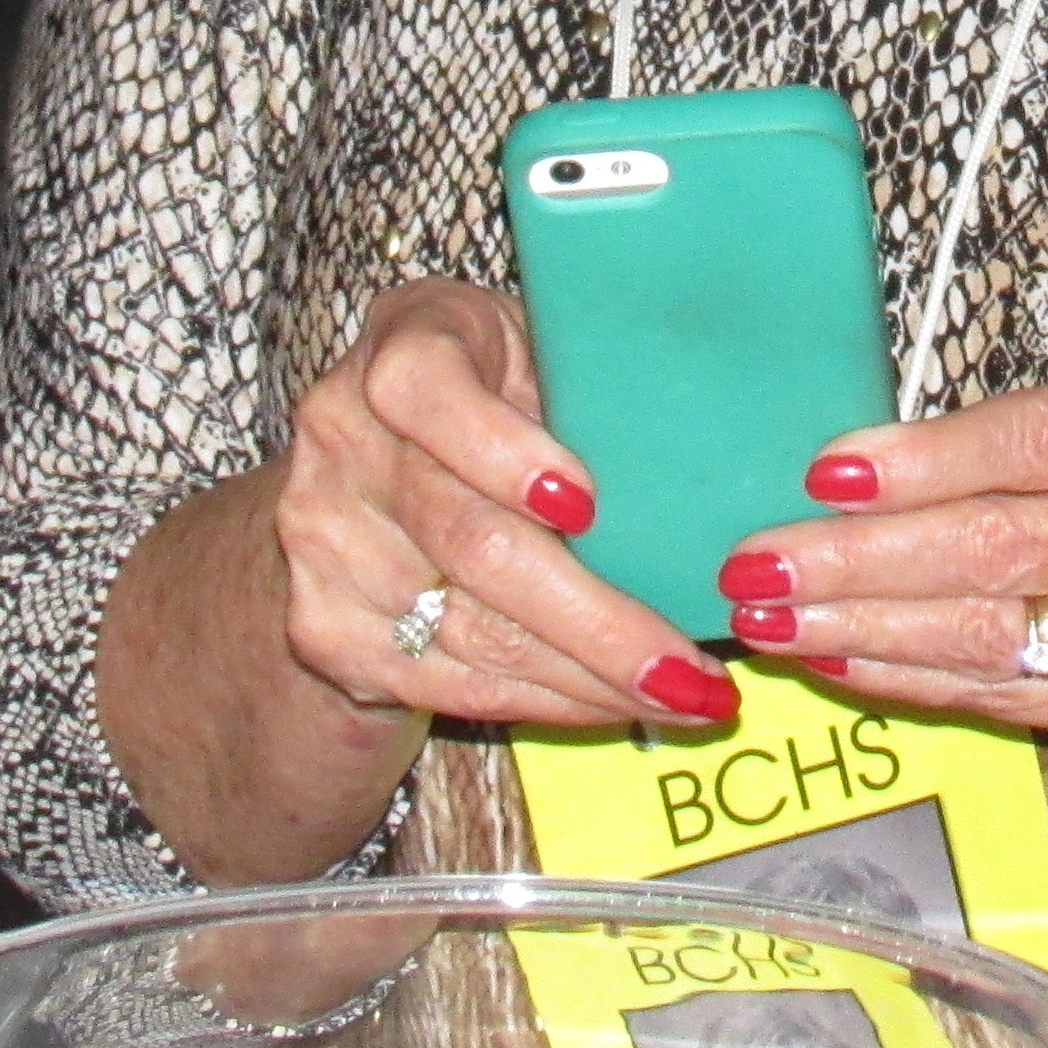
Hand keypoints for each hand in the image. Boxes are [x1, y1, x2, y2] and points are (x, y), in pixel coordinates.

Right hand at [269, 279, 739, 732]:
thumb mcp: (536, 350)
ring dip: (592, 679)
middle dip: (598, 621)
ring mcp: (324, 540)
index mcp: (404, 343)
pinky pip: (453, 682)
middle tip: (697, 669)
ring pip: (473, 632)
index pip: (425, 388)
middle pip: (471, 542)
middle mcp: (344, 437)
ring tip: (685, 697)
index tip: (586, 503)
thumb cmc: (496, 393)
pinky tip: (616, 705)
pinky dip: (550, 701)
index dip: (502, 450)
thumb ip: (591, 384)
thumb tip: (723, 459)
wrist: (362, 470)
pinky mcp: (327, 627)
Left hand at [712, 367, 1047, 747]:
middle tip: (757, 561)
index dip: (926, 459)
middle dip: (861, 559)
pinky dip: (920, 681)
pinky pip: (1015, 697)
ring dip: (867, 628)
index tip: (827, 468)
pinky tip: (847, 662)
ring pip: (997, 636)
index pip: (1042, 440)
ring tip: (772, 618)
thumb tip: (877, 459)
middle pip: (1003, 548)